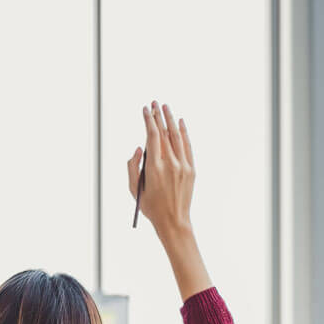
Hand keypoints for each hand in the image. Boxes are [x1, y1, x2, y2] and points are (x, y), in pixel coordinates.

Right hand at [127, 102, 194, 240]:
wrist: (173, 221)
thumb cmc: (150, 206)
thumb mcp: (134, 189)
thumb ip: (132, 167)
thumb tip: (139, 148)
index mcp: (154, 168)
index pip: (152, 137)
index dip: (148, 121)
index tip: (145, 110)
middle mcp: (170, 164)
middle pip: (165, 133)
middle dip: (158, 116)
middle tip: (154, 103)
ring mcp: (183, 166)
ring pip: (177, 137)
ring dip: (171, 120)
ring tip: (166, 107)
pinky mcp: (191, 170)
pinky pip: (187, 146)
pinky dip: (184, 133)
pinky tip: (180, 123)